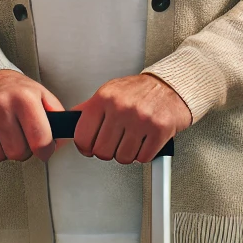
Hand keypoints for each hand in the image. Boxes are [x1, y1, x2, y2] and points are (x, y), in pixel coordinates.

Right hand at [0, 69, 63, 162]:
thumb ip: (56, 116)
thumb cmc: (14, 88)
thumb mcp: (41, 94)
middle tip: (22, 137)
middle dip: (24, 150)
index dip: (46, 151)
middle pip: (18, 152)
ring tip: (6, 131)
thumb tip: (62, 139)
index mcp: (25, 98)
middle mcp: (1, 106)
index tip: (45, 151)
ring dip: (4, 149)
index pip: (40, 140)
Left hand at [72, 74, 190, 164]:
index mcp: (105, 97)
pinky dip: (145, 153)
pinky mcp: (160, 129)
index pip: (82, 137)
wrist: (174, 84)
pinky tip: (147, 140)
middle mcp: (122, 107)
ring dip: (129, 153)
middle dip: (110, 150)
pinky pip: (144, 157)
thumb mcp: (111, 91)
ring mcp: (142, 118)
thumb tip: (68, 124)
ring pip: (123, 157)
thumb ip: (89, 108)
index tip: (92, 146)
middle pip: (102, 152)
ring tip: (135, 138)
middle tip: (119, 140)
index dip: (87, 148)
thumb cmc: (142, 90)